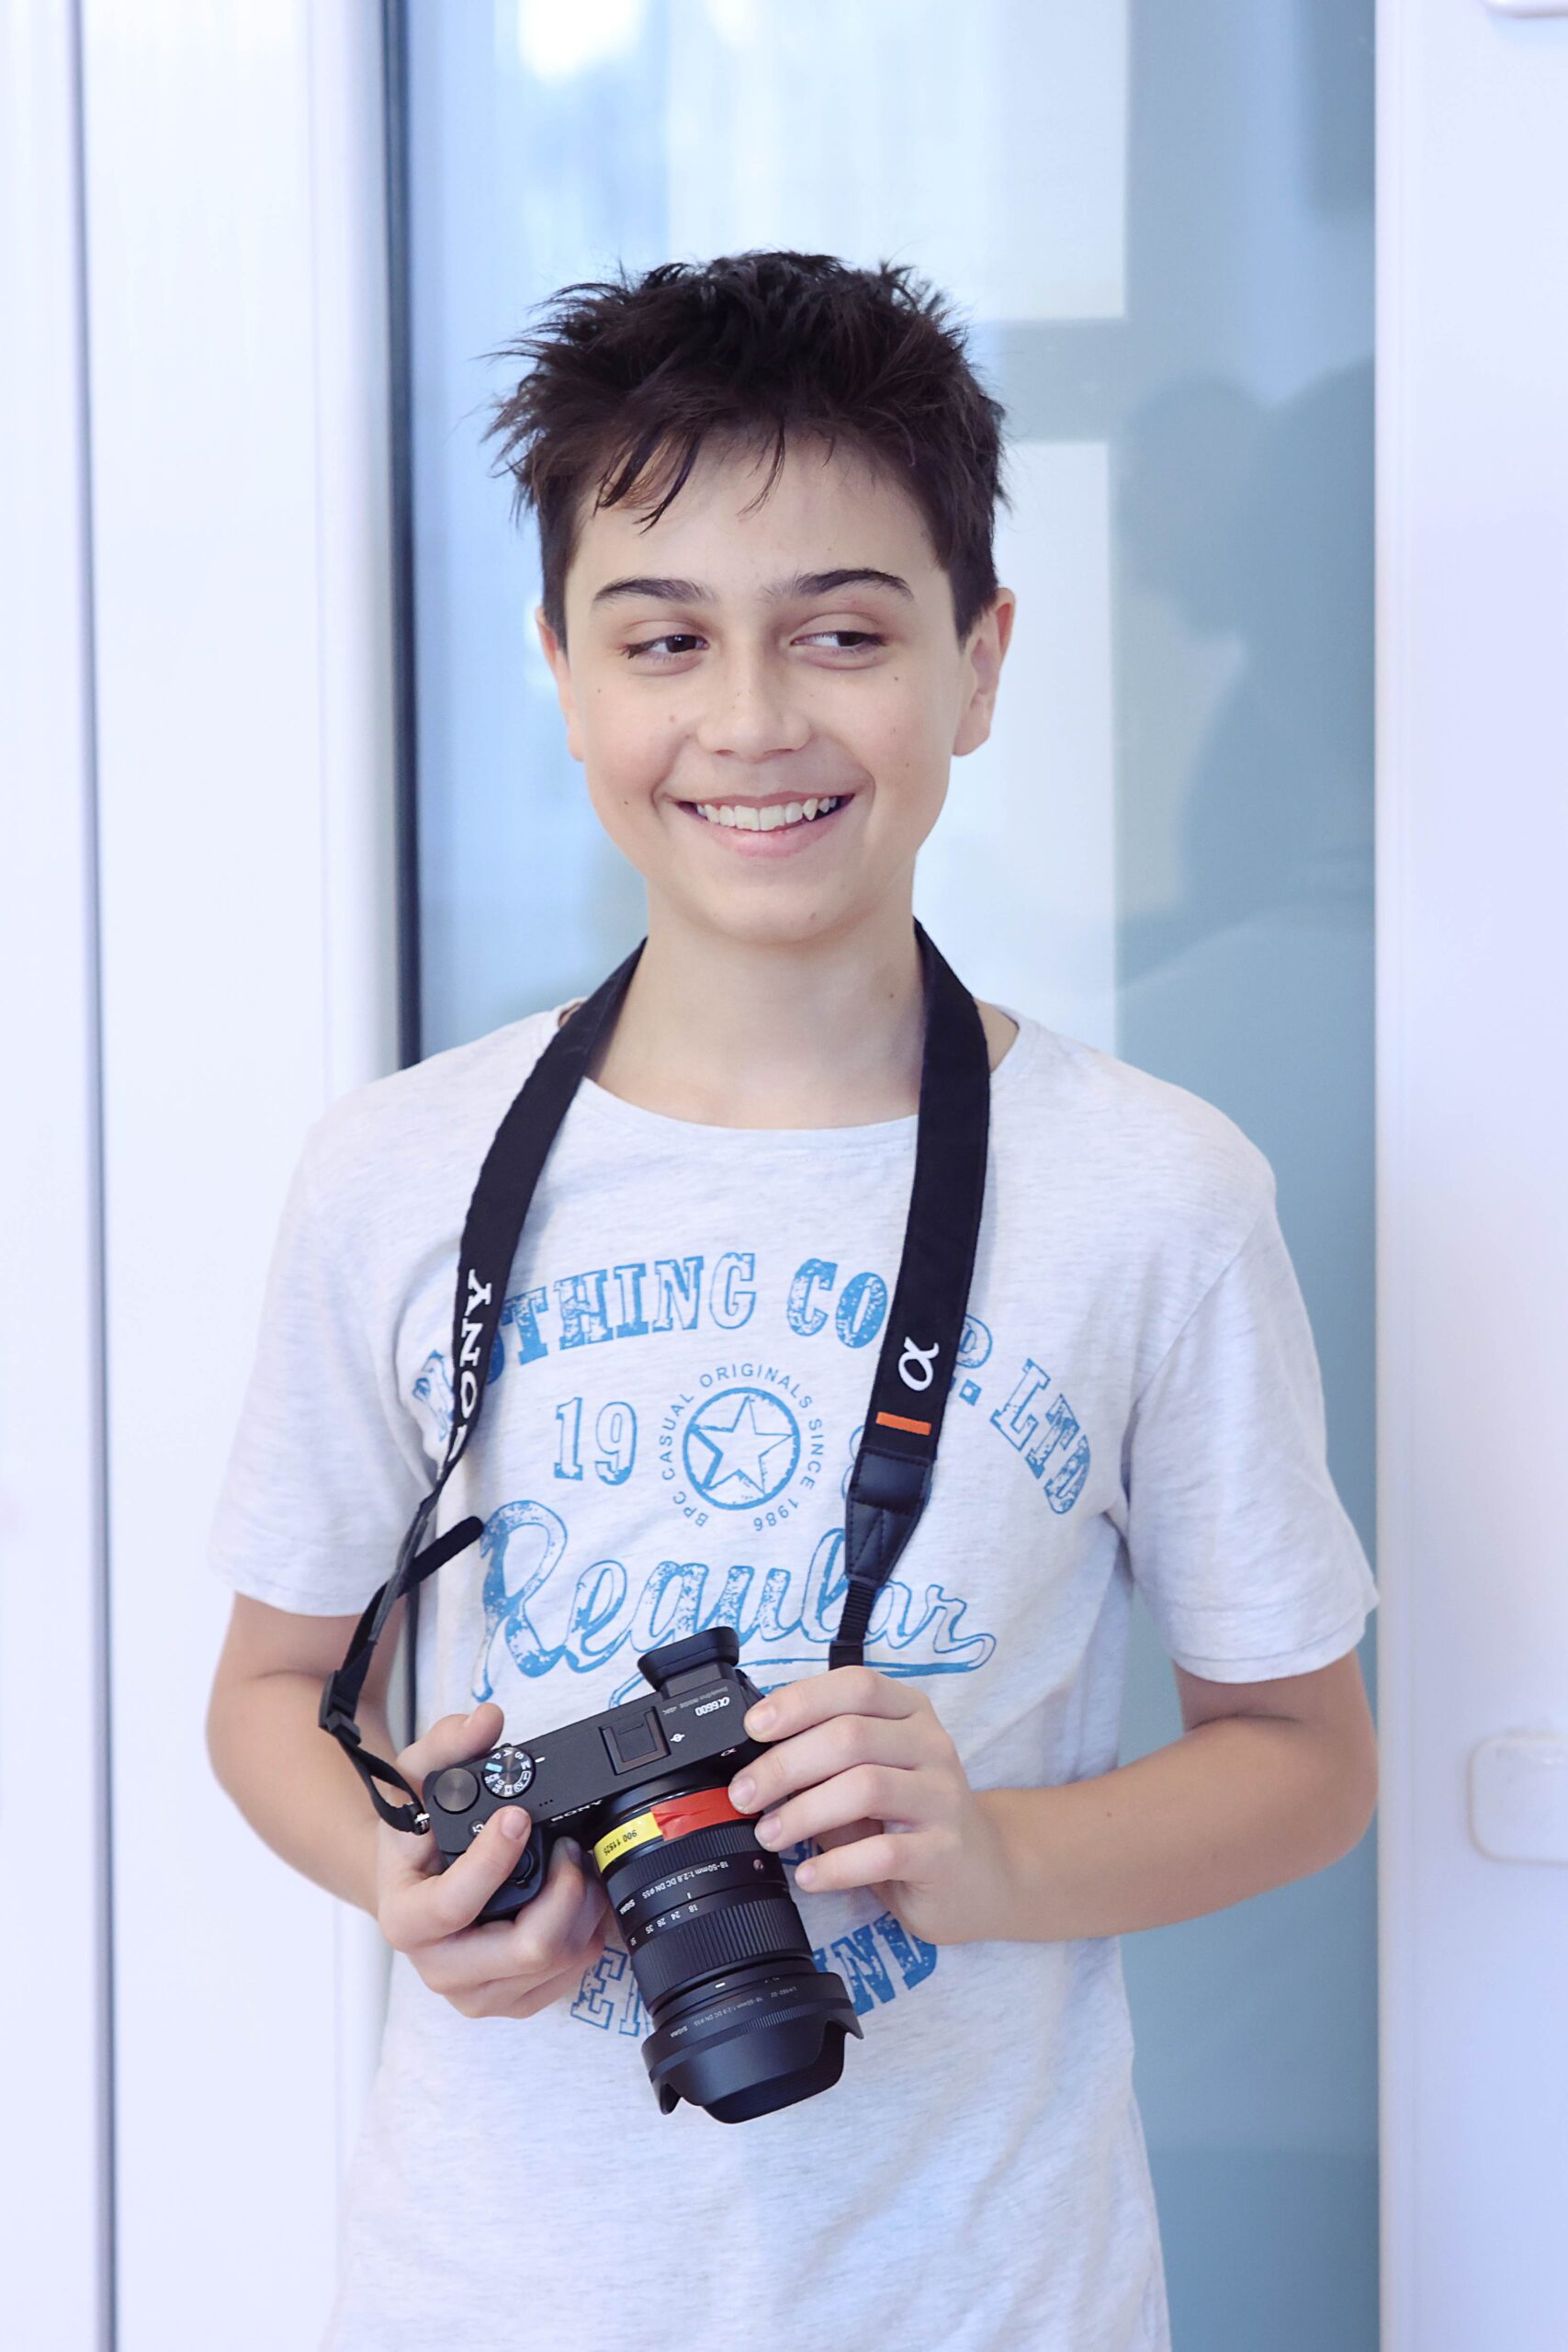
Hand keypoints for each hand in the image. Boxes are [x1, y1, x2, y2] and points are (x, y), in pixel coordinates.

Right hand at [375, 1700, 613, 2017]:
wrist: (412, 1883)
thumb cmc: (414, 1835)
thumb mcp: (416, 1778)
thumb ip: (447, 1743)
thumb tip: (486, 1720)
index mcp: (406, 1917)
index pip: (453, 1905)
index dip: (492, 1862)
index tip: (517, 1816)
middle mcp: (437, 1966)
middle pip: (525, 1949)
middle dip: (562, 1891)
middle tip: (568, 1847)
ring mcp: (476, 1992)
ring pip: (555, 1964)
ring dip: (580, 1909)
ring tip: (575, 1865)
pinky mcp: (511, 2000)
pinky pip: (568, 1981)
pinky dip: (585, 1935)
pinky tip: (577, 1898)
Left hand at [726, 1665, 1012, 1946]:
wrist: (978, 1873)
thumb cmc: (905, 1817)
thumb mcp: (866, 1771)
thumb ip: (822, 1757)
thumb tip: (752, 1758)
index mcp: (909, 1712)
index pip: (856, 1686)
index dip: (800, 1700)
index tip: (753, 1728)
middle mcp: (932, 1746)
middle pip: (850, 1736)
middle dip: (784, 1764)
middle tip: (744, 1794)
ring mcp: (943, 1798)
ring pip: (866, 1788)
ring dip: (804, 1812)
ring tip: (769, 1833)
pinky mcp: (945, 1853)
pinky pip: (884, 1854)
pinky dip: (836, 1865)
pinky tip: (809, 1876)